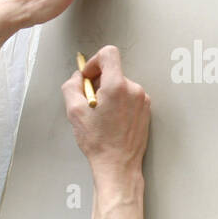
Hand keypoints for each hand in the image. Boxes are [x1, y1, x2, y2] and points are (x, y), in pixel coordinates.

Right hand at [63, 46, 150, 182]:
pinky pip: (129, 96)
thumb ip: (72, 86)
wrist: (118, 165)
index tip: (88, 76)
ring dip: (109, 93)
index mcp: (117, 86)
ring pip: (121, 85)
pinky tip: (111, 120)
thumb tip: (77, 77)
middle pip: (113, 71)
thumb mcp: (74, 111)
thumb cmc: (98, 142)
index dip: (94, 61)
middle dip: (99, 81)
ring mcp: (142, 100)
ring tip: (101, 115)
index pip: (109, 53)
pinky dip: (119, 102)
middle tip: (90, 102)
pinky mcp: (146, 110)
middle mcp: (134, 89)